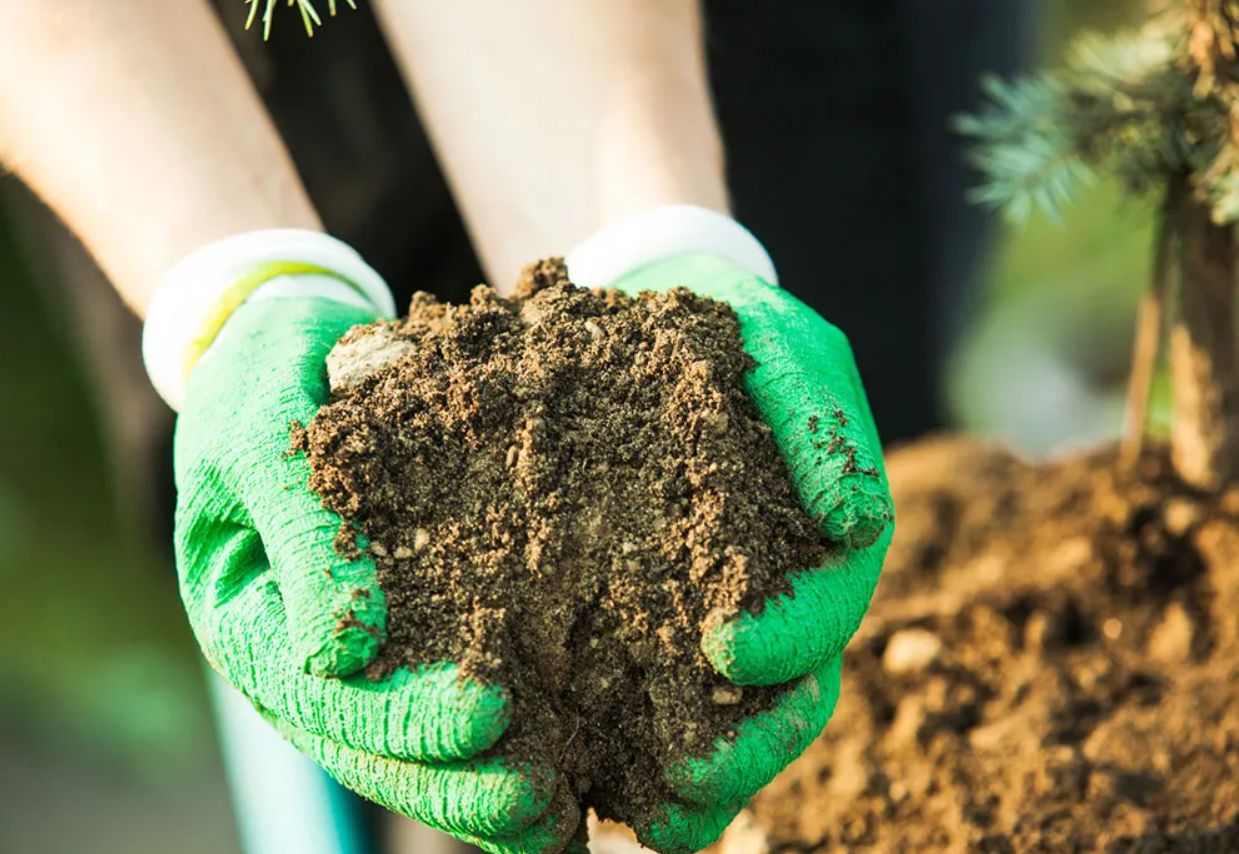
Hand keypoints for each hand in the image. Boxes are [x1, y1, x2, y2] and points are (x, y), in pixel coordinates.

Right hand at [152, 234, 578, 853]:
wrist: (286, 344)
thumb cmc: (264, 374)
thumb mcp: (261, 431)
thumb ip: (300, 528)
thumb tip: (341, 651)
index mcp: (248, 618)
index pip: (319, 695)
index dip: (400, 717)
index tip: (490, 714)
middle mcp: (301, 654)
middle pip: (373, 746)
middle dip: (456, 781)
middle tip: (542, 802)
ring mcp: (356, 650)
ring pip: (413, 745)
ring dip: (484, 788)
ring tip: (566, 813)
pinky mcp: (411, 623)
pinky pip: (451, 690)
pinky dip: (510, 734)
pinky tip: (574, 762)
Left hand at [607, 253, 892, 852]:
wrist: (652, 322)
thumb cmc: (729, 334)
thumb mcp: (784, 350)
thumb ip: (823, 424)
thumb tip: (853, 521)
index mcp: (820, 547)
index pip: (824, 611)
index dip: (790, 638)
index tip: (725, 646)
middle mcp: (776, 599)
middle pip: (783, 696)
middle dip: (744, 745)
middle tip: (685, 778)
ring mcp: (712, 619)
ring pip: (723, 721)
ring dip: (693, 775)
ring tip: (644, 813)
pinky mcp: (643, 624)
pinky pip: (647, 701)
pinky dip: (628, 750)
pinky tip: (584, 782)